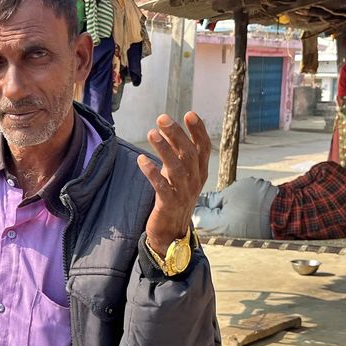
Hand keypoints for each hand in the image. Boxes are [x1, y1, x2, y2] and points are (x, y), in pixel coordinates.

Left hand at [137, 112, 210, 255]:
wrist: (171, 232)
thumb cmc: (173, 197)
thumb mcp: (178, 174)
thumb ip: (175, 153)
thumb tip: (166, 128)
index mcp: (199, 172)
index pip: (204, 148)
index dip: (198, 131)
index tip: (189, 114)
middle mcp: (194, 181)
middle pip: (189, 154)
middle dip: (177, 134)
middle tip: (162, 118)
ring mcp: (183, 193)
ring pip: (176, 168)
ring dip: (164, 149)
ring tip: (151, 133)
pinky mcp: (168, 204)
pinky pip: (161, 187)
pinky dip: (152, 172)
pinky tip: (141, 159)